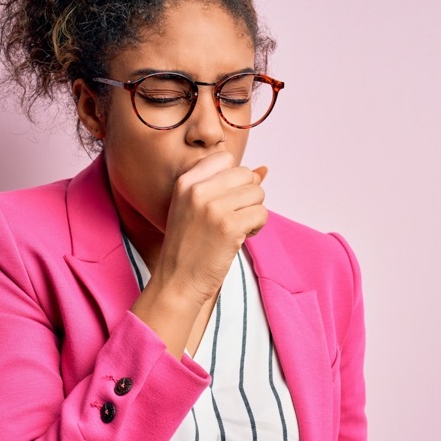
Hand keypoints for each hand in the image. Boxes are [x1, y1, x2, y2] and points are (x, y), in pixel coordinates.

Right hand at [153, 152, 267, 306]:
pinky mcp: (229, 226)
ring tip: (236, 229)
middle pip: (245, 175)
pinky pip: (261, 213)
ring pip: (257, 193)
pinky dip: (257, 227)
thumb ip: (226, 186)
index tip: (224, 200)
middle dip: (247, 196)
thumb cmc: (188, 246)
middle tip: (233, 217)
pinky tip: (240, 238)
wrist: (177, 281)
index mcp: (186, 182)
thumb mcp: (196, 208)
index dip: (234, 179)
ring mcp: (213, 207)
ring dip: (253, 212)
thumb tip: (264, 170)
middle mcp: (198, 190)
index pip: (225, 158)